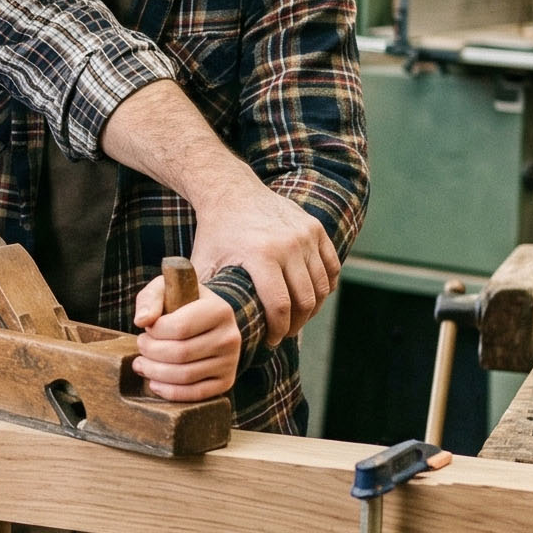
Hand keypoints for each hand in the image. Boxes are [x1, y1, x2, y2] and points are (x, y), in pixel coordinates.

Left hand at [131, 279, 239, 401]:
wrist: (208, 322)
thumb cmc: (182, 304)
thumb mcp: (166, 290)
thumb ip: (150, 299)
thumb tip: (141, 321)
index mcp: (219, 310)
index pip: (180, 327)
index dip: (155, 331)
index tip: (147, 327)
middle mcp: (230, 336)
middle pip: (181, 353)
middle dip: (151, 352)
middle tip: (140, 346)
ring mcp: (230, 362)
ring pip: (186, 375)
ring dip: (155, 372)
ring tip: (141, 364)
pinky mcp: (226, 381)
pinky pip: (196, 394)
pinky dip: (170, 392)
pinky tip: (154, 382)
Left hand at [190, 180, 339, 345]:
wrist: (231, 191)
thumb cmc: (215, 232)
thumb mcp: (203, 263)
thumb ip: (202, 295)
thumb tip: (200, 326)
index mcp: (260, 254)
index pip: (280, 306)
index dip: (278, 330)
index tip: (270, 341)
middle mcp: (288, 244)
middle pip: (306, 300)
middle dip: (296, 324)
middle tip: (284, 334)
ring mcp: (305, 235)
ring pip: (322, 286)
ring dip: (312, 309)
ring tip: (297, 318)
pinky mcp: (315, 228)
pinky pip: (331, 266)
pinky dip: (325, 286)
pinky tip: (310, 297)